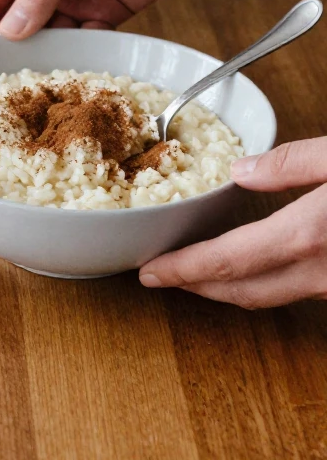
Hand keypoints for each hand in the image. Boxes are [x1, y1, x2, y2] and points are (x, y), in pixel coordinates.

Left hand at [139, 138, 326, 307]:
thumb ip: (292, 162)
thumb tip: (242, 170)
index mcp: (305, 235)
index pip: (226, 260)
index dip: (182, 269)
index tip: (150, 271)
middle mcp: (317, 272)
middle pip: (242, 290)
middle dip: (195, 285)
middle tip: (161, 276)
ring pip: (270, 297)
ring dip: (229, 287)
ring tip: (196, 273)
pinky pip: (294, 291)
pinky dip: (261, 282)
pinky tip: (252, 266)